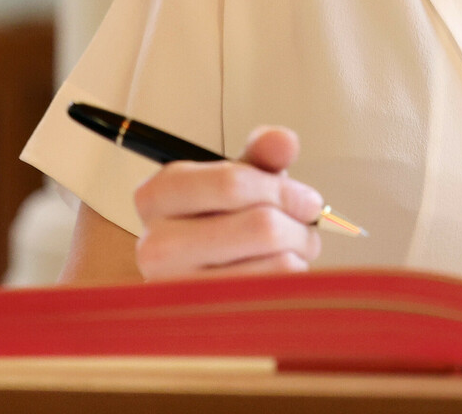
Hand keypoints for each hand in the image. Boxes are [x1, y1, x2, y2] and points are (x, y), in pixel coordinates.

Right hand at [131, 126, 325, 279]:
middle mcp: (153, 244)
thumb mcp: (238, 181)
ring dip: (299, 253)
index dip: (283, 190)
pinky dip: (290, 281)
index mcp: (158, 194)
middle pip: (260, 226)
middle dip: (299, 224)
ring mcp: (173, 289)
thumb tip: (283, 140)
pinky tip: (278, 276)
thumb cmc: (221, 222)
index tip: (308, 200)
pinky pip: (273, 295)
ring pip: (274, 261)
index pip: (233, 183)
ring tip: (293, 250)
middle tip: (307, 227)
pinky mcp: (200, 322)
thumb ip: (262, 155)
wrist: (200, 283)